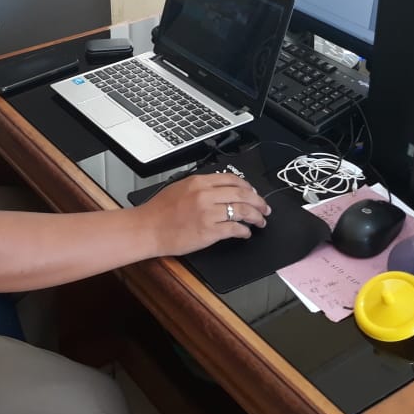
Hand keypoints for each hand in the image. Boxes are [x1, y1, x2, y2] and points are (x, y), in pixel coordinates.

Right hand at [141, 173, 269, 255]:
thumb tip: (220, 189)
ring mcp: (208, 213)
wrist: (147, 228)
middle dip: (258, 201)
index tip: (253, 192)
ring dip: (256, 216)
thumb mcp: (179, 187)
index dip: (248, 186)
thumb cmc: (158, 211)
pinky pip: (235, 229)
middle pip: (242, 194)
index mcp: (199, 182)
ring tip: (260, 221)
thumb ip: (200, 186)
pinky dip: (244, 231)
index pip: (232, 179)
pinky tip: (246, 233)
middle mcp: (205, 195)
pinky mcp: (209, 231)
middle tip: (265, 207)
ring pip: (242, 211)